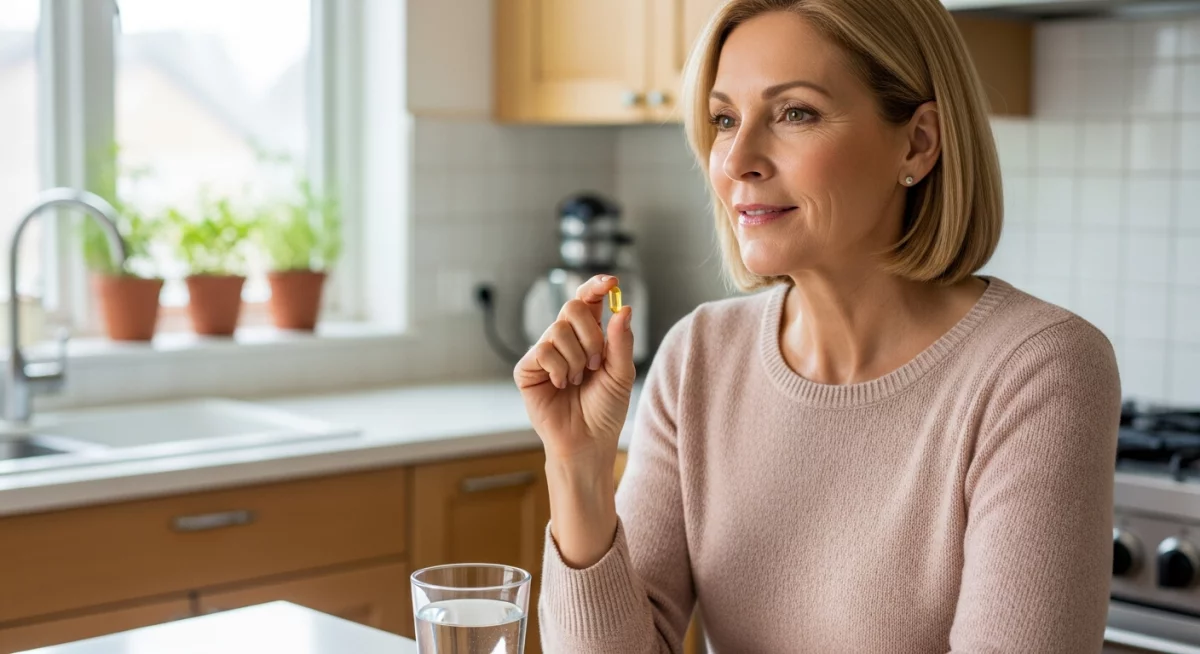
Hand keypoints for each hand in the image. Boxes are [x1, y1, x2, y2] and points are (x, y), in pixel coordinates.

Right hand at [514, 274, 634, 464]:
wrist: (588, 441)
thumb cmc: (605, 410)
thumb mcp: (621, 374)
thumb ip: (621, 341)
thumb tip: (623, 308)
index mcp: (588, 336)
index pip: (588, 300)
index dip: (596, 286)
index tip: (611, 282)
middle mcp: (564, 339)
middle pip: (572, 307)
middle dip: (591, 334)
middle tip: (596, 363)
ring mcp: (544, 352)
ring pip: (559, 330)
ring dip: (577, 359)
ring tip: (578, 381)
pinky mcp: (528, 368)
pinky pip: (543, 350)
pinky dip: (559, 369)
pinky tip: (561, 386)